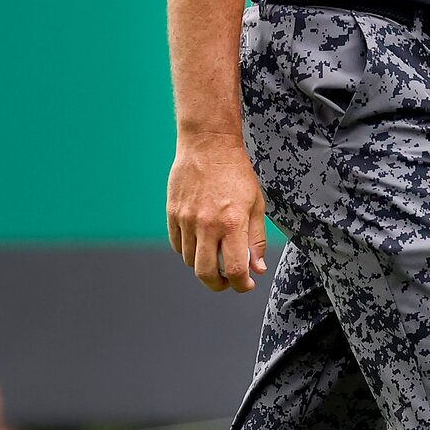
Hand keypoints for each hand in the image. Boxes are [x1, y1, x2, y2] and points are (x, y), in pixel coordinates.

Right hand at [168, 136, 266, 293]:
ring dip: (203, 267)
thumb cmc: (237, 174)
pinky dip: (188, 252)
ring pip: (189, 261)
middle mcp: (207, 225)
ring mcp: (186, 219)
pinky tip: (200, 245)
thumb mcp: (256, 205)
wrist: (208, 145)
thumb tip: (257, 269)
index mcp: (232, 223)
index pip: (235, 269)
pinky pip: (177, 245)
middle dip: (219, 285)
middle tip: (227, 282)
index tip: (245, 285)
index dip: (241, 285)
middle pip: (206, 273)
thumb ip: (256, 240)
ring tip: (215, 259)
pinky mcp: (172, 213)